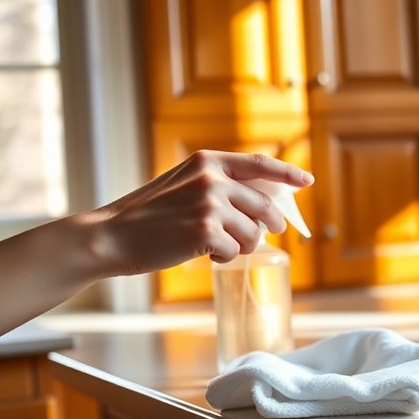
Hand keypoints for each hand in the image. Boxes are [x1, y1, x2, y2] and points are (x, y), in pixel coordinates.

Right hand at [91, 150, 313, 275]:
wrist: (112, 236)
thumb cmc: (149, 216)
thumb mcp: (185, 184)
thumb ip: (221, 185)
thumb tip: (266, 202)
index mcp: (208, 161)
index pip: (259, 164)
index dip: (287, 173)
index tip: (306, 181)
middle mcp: (212, 178)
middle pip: (265, 206)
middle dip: (270, 225)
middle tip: (266, 234)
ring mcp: (210, 203)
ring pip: (254, 233)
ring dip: (241, 246)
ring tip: (214, 245)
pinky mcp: (206, 231)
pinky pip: (236, 251)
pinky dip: (224, 258)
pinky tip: (203, 254)